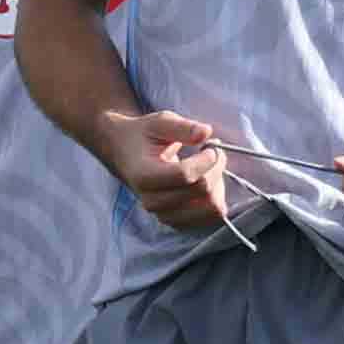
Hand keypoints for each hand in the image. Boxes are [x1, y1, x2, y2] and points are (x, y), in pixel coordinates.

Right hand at [103, 107, 234, 235]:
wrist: (124, 154)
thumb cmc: (143, 136)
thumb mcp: (160, 122)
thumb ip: (182, 127)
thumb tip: (206, 132)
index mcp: (144, 175)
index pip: (185, 175)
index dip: (207, 159)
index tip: (210, 146)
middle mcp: (151, 201)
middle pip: (201, 190)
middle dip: (215, 168)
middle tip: (213, 152)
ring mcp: (164, 214)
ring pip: (210, 208)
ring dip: (218, 185)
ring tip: (210, 169)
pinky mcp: (176, 221)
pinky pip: (210, 218)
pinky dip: (216, 199)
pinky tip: (207, 182)